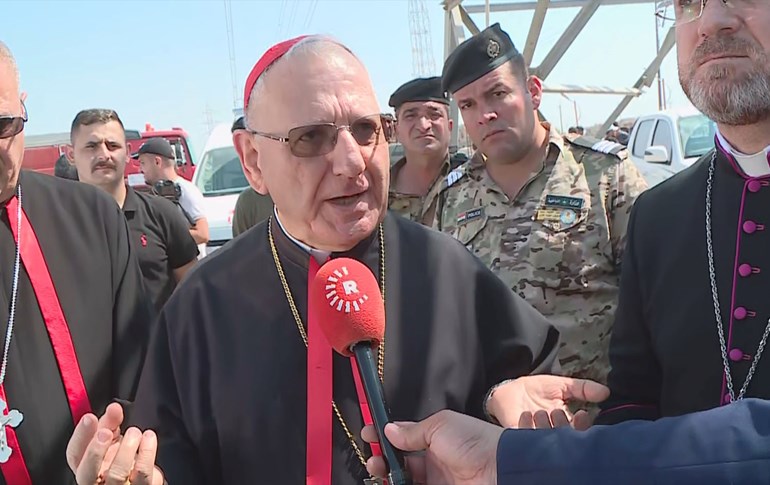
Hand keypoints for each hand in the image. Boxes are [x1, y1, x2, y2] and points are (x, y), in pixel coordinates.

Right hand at [66, 402, 163, 484]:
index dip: (80, 436)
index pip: (74, 455)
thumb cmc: (122, 458)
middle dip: (95, 451)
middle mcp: (98, 481)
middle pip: (87, 473)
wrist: (142, 478)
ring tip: (134, 432)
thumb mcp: (113, 439)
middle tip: (105, 433)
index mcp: (87, 466)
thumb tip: (114, 408)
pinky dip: (147, 452)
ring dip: (126, 449)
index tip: (89, 418)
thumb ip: (110, 423)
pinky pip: (143, 474)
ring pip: (117, 474)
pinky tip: (148, 438)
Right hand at [362, 410, 501, 484]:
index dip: (385, 436)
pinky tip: (389, 482)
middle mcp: (434, 460)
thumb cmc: (473, 441)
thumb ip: (412, 430)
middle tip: (373, 458)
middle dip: (382, 458)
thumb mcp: (440, 425)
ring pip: (404, 479)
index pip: (404, 437)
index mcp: (436, 438)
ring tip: (377, 470)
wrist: (498, 469)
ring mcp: (436, 480)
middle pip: (401, 462)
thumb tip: (389, 430)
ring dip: (387, 475)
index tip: (368, 434)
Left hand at [487, 375, 608, 429]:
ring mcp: (537, 438)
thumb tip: (606, 392)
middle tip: (557, 412)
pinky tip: (527, 415)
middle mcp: (555, 435)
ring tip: (540, 412)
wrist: (509, 389)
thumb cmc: (538, 389)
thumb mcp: (563, 385)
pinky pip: (527, 440)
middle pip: (566, 440)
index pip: (581, 432)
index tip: (581, 414)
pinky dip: (528, 427)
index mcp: (567, 425)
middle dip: (563, 426)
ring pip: (548, 440)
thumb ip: (583, 388)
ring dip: (545, 425)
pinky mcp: (520, 438)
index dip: (583, 426)